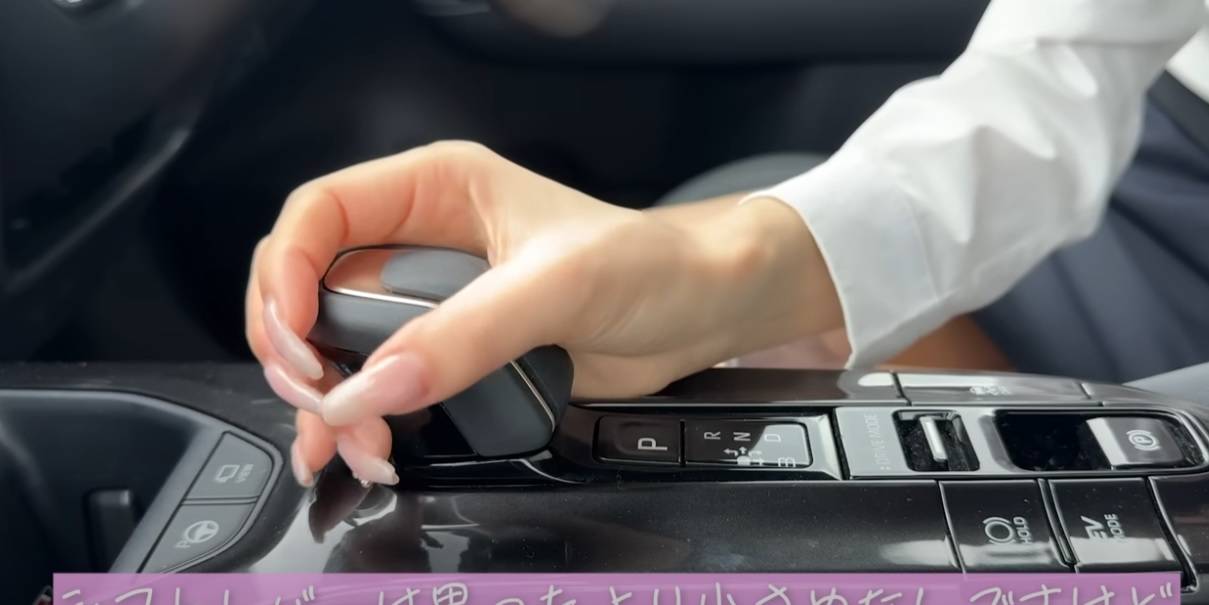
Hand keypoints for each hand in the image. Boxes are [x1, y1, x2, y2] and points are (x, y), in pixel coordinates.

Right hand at [246, 141, 839, 485]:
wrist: (702, 312)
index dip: (286, 269)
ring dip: (329, 401)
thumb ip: (465, 333)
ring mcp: (433, 302)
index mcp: (437, 189)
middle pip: (310, 288)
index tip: (293, 331)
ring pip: (337, 347)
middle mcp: (422, 241)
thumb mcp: (557, 287)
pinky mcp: (453, 353)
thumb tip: (379, 383)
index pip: (320, 213)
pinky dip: (362, 423)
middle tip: (323, 399)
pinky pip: (380, 386)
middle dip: (301, 351)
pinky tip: (368, 451)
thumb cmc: (649, 265)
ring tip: (353, 446)